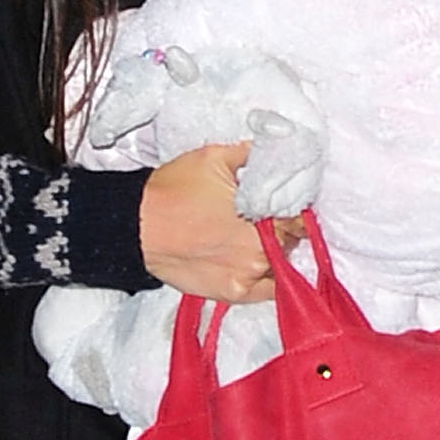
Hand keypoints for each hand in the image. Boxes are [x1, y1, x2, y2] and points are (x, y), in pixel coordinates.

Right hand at [139, 143, 288, 303]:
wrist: (138, 227)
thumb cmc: (174, 190)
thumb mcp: (214, 157)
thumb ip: (251, 154)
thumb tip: (275, 148)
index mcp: (265, 213)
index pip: (300, 215)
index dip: (294, 209)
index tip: (285, 206)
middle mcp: (264, 247)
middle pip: (292, 240)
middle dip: (283, 230)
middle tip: (264, 220)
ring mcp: (250, 273)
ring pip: (280, 263)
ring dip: (274, 252)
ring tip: (251, 240)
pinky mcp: (235, 292)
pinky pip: (268, 290)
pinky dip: (267, 277)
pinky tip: (254, 263)